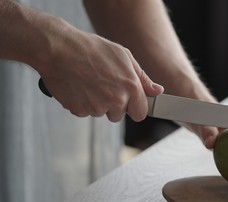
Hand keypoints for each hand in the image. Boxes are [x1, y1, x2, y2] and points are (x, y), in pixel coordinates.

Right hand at [38, 28, 162, 121]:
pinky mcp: (80, 110)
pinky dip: (82, 102)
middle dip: (114, 105)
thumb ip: (143, 78)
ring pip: (101, 113)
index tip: (130, 102)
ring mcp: (97, 107)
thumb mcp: (124, 57)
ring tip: (89, 81)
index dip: (135, 107)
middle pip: (119, 115)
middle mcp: (116, 100)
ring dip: (97, 102)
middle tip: (103, 84)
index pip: (141, 113)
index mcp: (130, 87)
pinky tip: (78, 86)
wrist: (58, 49)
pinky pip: (85, 112)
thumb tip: (157, 91)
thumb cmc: (91, 49)